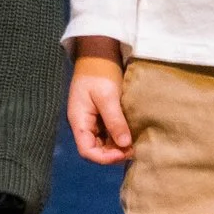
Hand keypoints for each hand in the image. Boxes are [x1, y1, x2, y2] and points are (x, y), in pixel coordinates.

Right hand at [67, 38, 134, 164]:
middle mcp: (84, 124)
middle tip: (134, 149)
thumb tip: (125, 145)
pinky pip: (108, 134)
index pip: (86, 150)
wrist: (99, 55)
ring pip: (103, 143)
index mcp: (79, 121)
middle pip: (95, 150)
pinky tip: (131, 135)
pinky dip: (119, 137)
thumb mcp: (107, 97)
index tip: (124, 153)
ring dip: (118, 146)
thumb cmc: (99, 73)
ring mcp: (92, 121)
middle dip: (113, 153)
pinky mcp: (101, 116)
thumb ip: (114, 121)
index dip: (104, 158)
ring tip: (135, 143)